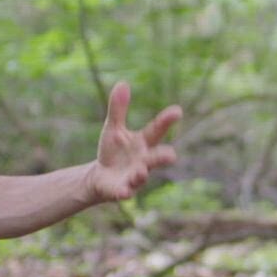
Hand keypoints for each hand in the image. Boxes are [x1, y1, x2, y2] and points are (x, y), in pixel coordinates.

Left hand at [87, 81, 181, 201]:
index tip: (177, 111)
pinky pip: (124, 192)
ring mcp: (134, 177)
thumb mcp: (113, 128)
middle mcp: (143, 161)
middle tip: (172, 155)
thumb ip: (118, 109)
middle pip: (156, 158)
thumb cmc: (112, 152)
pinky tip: (124, 193)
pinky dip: (124, 193)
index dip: (166, 121)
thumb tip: (122, 83)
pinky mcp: (121, 191)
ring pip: (142, 176)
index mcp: (143, 143)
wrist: (99, 178)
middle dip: (163, 157)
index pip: (156, 130)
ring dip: (142, 174)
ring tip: (141, 171)